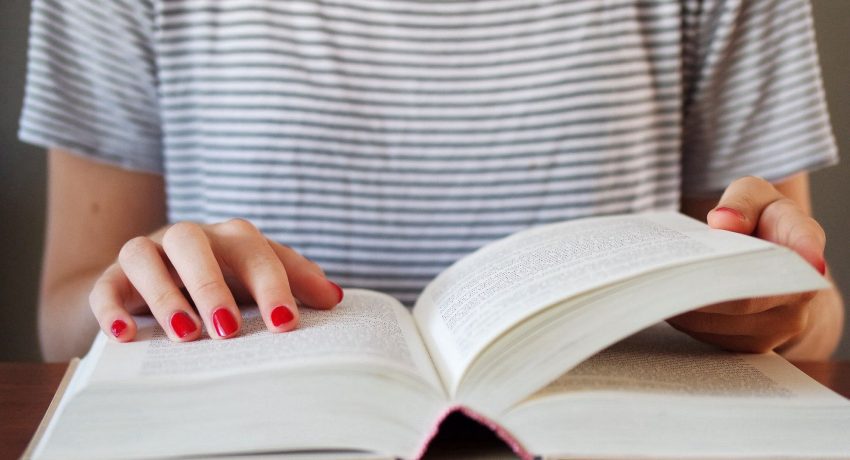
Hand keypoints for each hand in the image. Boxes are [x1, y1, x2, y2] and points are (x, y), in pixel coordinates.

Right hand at [89, 219, 342, 341]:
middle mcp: (187, 238)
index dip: (272, 285)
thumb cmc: (223, 284)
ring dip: (164, 294)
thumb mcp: (257, 282)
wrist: (157, 287)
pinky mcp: (112, 277)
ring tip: (185, 333)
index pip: (255, 251)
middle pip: (194, 242)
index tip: (285, 324)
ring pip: (144, 255)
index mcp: (230, 238)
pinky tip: (126, 335)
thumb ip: (293, 282)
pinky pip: (104, 285)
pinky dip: (112, 307)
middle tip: (229, 329)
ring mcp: (147, 253)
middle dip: (212, 284)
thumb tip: (334, 297)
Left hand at [668, 176, 826, 352]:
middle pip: (745, 299)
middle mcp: (800, 291)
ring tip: (654, 286)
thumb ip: (741, 201)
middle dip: (698, 288)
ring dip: (684, 307)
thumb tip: (723, 221)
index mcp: (803, 240)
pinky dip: (684, 319)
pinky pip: (712, 337)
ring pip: (721, 324)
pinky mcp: (754, 344)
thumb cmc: (757, 221)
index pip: (807, 247)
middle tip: (660, 275)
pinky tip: (665, 300)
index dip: (806, 253)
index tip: (806, 260)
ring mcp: (780, 324)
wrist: (762, 262)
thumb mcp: (750, 195)